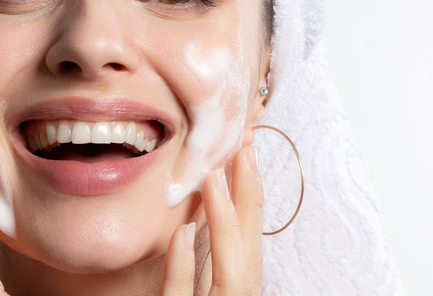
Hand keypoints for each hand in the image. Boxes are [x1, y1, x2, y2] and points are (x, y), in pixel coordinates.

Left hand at [161, 146, 262, 295]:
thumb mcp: (197, 293)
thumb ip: (199, 268)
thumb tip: (189, 220)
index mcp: (234, 294)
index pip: (248, 249)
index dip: (250, 204)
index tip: (246, 156)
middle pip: (249, 256)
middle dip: (249, 203)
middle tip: (243, 151)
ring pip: (230, 278)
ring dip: (225, 226)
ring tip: (213, 179)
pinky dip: (182, 268)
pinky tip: (182, 233)